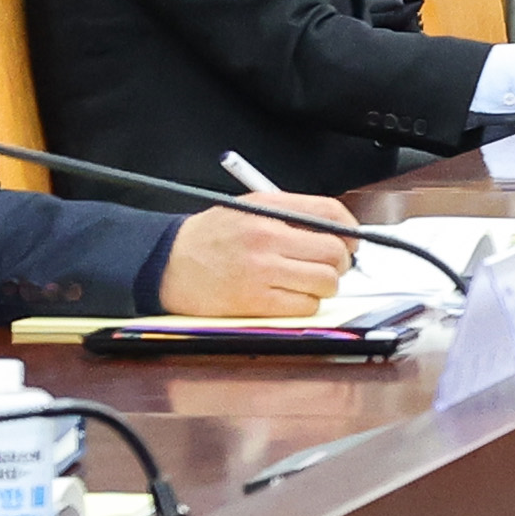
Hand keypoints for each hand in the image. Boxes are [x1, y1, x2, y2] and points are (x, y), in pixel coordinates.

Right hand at [164, 187, 354, 316]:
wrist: (164, 263)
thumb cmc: (209, 238)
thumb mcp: (249, 209)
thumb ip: (292, 215)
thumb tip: (339, 232)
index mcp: (267, 209)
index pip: (331, 213)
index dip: (350, 230)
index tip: (351, 241)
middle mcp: (266, 237)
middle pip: (334, 252)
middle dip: (340, 262)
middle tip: (328, 266)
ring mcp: (261, 271)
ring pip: (326, 282)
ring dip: (324, 286)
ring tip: (306, 282)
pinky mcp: (255, 301)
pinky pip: (306, 306)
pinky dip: (306, 304)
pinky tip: (291, 297)